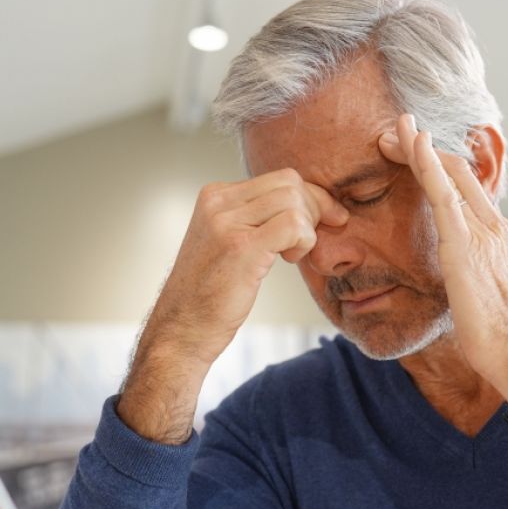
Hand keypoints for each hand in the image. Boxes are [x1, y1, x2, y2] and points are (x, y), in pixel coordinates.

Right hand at [119, 168, 348, 442]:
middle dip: (315, 209)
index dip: (311, 198)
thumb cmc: (210, 294)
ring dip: (307, 228)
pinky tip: (288, 260)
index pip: (280, 178)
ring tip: (291, 255)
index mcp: (214, 195)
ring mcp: (227, 222)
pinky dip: (304, 241)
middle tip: (311, 242)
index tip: (326, 220)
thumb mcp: (228, 242)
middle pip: (290, 183)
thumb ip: (255, 218)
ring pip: (294, 200)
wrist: (181, 330)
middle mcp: (218, 202)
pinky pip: (293, 225)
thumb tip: (305, 204)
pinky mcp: (241, 247)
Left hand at [378, 114, 507, 400]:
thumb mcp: (482, 294)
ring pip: (447, 173)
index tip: (415, 153)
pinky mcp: (462, 241)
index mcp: (496, 236)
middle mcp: (492, 225)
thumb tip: (457, 281)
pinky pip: (441, 193)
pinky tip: (413, 144)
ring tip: (396, 127)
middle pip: (457, 171)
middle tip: (397, 131)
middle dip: (425, 148)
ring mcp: (480, 230)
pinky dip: (426, 164)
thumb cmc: (499, 334)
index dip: (438, 166)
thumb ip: (471, 275)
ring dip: (418, 147)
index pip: (466, 188)